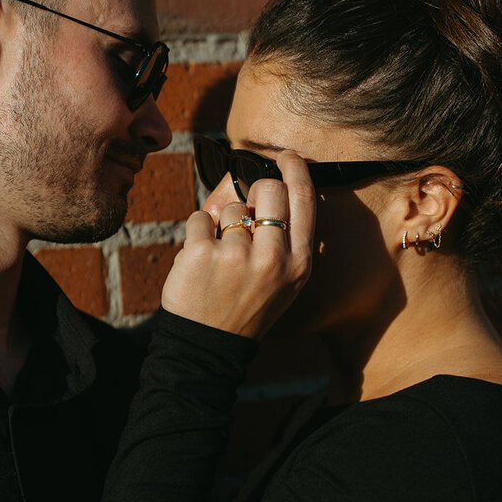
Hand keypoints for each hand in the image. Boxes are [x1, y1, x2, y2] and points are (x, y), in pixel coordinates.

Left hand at [161, 151, 314, 338]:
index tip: (287, 157)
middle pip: (269, 190)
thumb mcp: (285, 282)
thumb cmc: (247, 307)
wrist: (209, 345)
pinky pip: (199, 218)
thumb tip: (272, 187)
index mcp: (298, 263)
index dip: (296, 170)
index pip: (304, 200)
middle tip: (246, 215)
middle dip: (255, 193)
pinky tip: (200, 259)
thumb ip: (285, 240)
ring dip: (222, 224)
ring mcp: (235, 255)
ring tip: (221, 258)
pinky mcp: (201, 254)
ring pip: (231, 207)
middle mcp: (272, 257)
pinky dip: (197, 233)